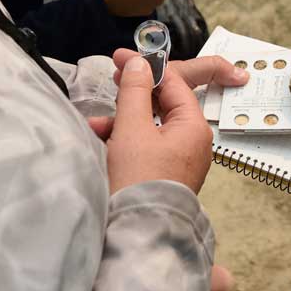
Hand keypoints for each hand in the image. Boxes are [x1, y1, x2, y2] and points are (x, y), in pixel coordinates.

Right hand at [87, 50, 249, 193]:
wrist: (138, 234)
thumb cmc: (138, 180)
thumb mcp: (132, 129)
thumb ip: (135, 92)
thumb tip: (140, 63)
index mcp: (194, 127)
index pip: (174, 84)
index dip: (146, 67)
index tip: (119, 57)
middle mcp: (193, 142)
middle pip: (164, 105)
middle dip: (133, 95)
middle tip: (111, 78)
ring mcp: (181, 160)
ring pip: (151, 127)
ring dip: (123, 120)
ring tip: (96, 125)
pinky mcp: (166, 174)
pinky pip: (147, 147)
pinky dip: (126, 141)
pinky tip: (101, 141)